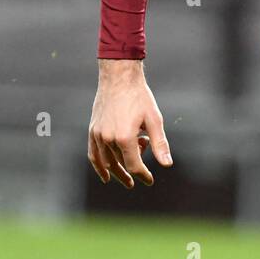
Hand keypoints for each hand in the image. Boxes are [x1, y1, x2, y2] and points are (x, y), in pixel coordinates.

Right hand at [88, 58, 172, 188]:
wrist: (119, 78)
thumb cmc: (139, 97)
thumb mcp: (154, 120)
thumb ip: (159, 144)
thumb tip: (167, 164)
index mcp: (125, 137)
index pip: (134, 165)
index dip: (143, 175)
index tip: (150, 180)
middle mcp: (108, 138)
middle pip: (121, 163)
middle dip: (132, 170)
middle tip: (139, 180)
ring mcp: (98, 135)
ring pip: (107, 161)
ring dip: (118, 169)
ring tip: (127, 176)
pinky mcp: (92, 130)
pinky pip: (93, 154)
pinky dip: (99, 166)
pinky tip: (105, 175)